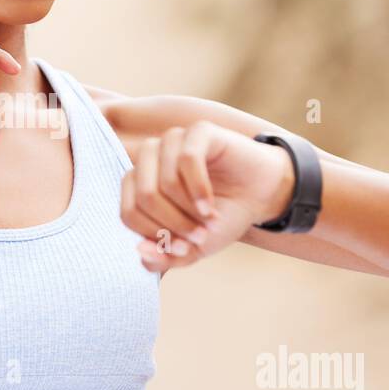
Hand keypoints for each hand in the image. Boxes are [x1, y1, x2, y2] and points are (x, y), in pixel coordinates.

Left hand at [121, 121, 295, 272]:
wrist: (261, 196)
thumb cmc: (221, 218)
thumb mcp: (192, 249)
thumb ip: (163, 258)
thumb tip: (140, 251)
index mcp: (138, 183)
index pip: (128, 213)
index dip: (154, 236)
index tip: (184, 249)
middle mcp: (149, 158)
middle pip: (144, 196)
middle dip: (173, 224)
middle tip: (200, 237)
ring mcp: (173, 141)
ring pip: (165, 180)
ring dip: (189, 210)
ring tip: (209, 221)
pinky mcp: (199, 131)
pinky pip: (188, 160)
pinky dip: (199, 190)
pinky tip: (210, 206)